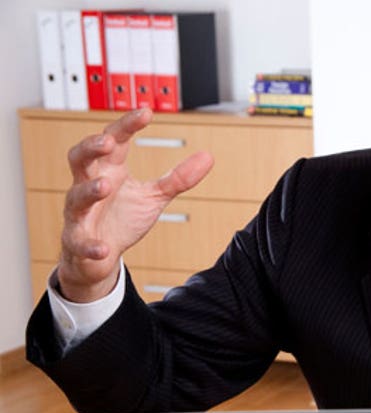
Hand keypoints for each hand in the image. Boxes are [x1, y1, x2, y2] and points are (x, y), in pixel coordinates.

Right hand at [58, 108, 213, 301]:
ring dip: (90, 190)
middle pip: (80, 158)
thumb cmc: (122, 219)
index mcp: (110, 170)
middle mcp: (89, 185)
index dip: (127, 125)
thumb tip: (207, 157)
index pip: (114, 140)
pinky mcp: (78, 240)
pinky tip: (104, 248)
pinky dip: (90, 245)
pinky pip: (80, 241)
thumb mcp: (154, 196)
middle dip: (91, 147)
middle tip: (109, 141)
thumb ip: (178, 178)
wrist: (97, 256)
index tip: (146, 112)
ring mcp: (80, 213)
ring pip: (76, 196)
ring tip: (106, 186)